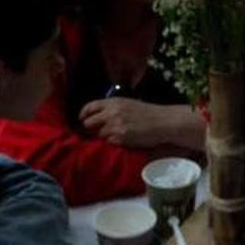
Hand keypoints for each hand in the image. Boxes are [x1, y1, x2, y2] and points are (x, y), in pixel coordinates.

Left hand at [79, 98, 193, 147]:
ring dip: (104, 136)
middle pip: (89, 123)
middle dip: (90, 129)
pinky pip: (109, 142)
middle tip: (94, 132)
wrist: (163, 122)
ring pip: (99, 134)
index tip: (81, 120)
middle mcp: (112, 112)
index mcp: (113, 102)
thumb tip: (97, 117)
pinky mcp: (121, 137)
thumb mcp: (128, 104)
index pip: (89, 107)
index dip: (83, 115)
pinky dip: (113, 142)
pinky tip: (123, 140)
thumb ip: (112, 108)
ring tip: (115, 135)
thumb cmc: (147, 113)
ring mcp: (115, 125)